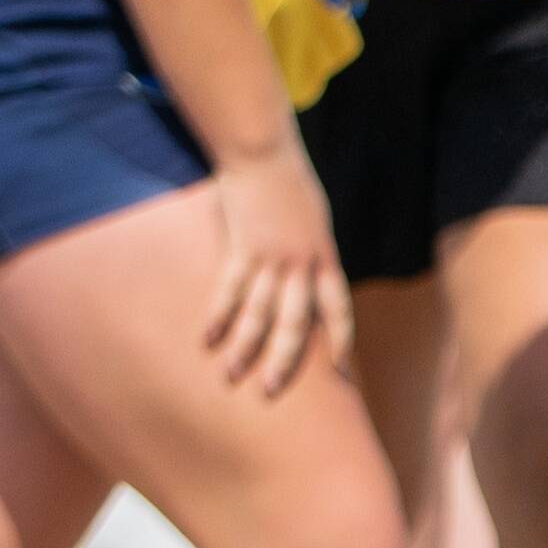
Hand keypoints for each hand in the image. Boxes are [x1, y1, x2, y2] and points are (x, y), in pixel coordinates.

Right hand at [198, 147, 350, 397]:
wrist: (266, 156)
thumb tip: (307, 286)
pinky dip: (218, 315)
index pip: (337, 308)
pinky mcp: (240, 249)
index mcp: (325, 258)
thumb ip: (311, 257)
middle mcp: (301, 263)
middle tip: (272, 391)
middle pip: (295, 321)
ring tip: (231, 377)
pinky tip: (207, 339)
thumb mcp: (315, 226)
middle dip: (285, 359)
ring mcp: (270, 258)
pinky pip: (229, 289)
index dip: (338, 339)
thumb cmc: (293, 190)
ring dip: (244, 346)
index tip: (340, 370)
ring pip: (258, 312)